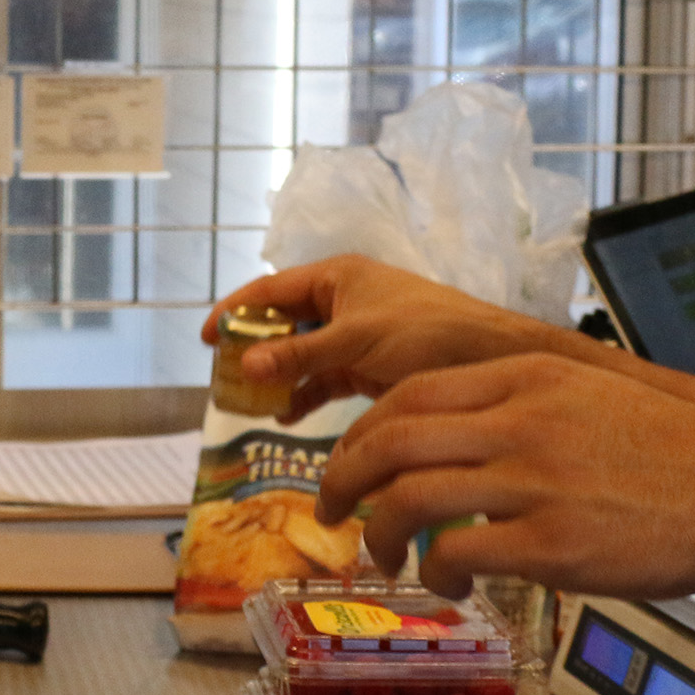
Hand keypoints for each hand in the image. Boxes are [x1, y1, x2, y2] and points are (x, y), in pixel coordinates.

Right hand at [203, 257, 560, 423]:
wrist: (489, 358)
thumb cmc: (425, 332)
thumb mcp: (356, 341)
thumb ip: (301, 355)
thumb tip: (245, 364)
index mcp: (338, 277)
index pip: (271, 290)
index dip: (235, 311)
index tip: (205, 338)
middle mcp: (343, 301)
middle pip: (283, 323)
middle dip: (254, 349)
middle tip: (223, 377)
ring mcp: (356, 335)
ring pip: (303, 355)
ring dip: (278, 377)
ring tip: (248, 403)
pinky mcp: (370, 366)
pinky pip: (325, 379)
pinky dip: (306, 395)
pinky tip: (286, 416)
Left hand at [315, 351, 694, 599]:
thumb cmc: (679, 451)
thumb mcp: (587, 397)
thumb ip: (520, 409)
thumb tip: (463, 441)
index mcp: (522, 379)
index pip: (406, 393)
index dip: (362, 432)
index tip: (350, 461)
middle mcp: (515, 421)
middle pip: (386, 440)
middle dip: (340, 479)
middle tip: (330, 512)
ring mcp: (530, 482)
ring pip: (405, 497)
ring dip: (377, 534)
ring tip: (382, 558)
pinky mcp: (551, 544)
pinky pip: (455, 554)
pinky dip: (434, 574)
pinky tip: (448, 586)